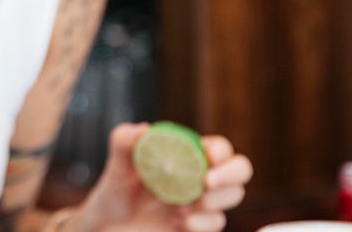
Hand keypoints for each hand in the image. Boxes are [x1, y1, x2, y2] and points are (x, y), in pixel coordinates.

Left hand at [67, 123, 252, 231]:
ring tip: (180, 206)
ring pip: (233, 197)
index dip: (221, 150)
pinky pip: (217, 223)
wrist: (110, 223)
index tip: (208, 156)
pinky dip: (201, 223)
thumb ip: (124, 140)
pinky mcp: (199, 225)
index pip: (219, 147)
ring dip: (213, 201)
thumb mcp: (116, 163)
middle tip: (207, 181)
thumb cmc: (117, 189)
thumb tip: (144, 129)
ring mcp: (203, 203)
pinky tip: (178, 222)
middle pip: (241, 170)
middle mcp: (201, 177)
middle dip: (231, 174)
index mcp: (188, 155)